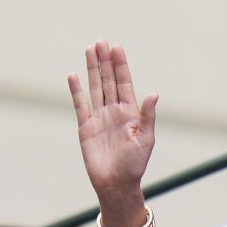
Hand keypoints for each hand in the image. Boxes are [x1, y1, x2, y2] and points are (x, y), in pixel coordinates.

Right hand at [68, 40, 157, 195]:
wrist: (116, 184)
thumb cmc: (135, 164)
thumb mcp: (146, 139)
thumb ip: (148, 116)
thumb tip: (154, 94)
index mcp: (131, 113)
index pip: (124, 83)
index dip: (120, 66)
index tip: (116, 47)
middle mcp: (114, 112)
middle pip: (108, 81)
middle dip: (105, 62)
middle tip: (100, 42)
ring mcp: (99, 118)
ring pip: (95, 88)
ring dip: (92, 69)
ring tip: (90, 50)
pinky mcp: (85, 128)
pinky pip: (80, 105)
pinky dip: (76, 91)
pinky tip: (73, 75)